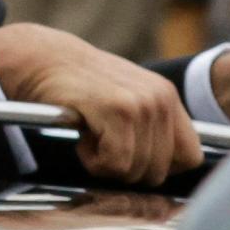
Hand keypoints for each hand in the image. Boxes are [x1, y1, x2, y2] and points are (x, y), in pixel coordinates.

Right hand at [0, 23, 201, 185]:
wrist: (39, 58)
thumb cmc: (77, 84)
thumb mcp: (124, 98)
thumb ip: (151, 125)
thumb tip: (168, 167)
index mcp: (167, 96)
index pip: (190, 157)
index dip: (159, 165)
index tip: (130, 154)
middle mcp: (160, 97)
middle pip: (159, 171)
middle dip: (127, 168)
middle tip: (100, 141)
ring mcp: (140, 103)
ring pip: (136, 170)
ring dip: (106, 163)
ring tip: (90, 133)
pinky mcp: (116, 110)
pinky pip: (115, 164)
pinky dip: (93, 160)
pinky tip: (81, 134)